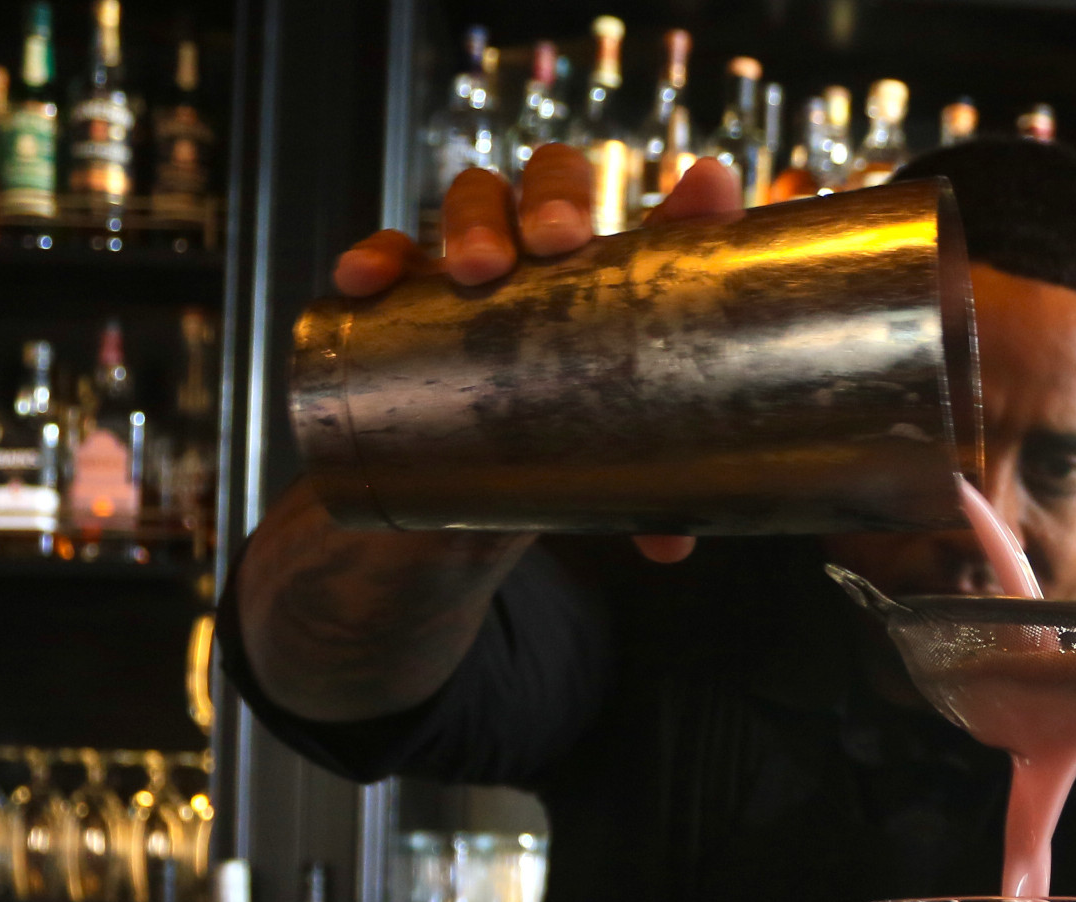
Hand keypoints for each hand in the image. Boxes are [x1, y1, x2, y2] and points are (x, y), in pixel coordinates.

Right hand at [325, 153, 747, 564]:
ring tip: (477, 268)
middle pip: (554, 182)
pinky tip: (367, 280)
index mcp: (617, 282)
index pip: (659, 219)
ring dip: (476, 221)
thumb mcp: (604, 466)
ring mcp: (477, 265)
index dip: (689, 198)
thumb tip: (670, 545)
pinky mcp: (408, 296)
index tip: (707, 187)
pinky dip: (376, 259)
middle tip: (559, 240)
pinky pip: (388, 259)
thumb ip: (641, 500)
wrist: (457, 483)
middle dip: (554, 196)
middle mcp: (547, 255)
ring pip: (476, 201)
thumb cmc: (553, 446)